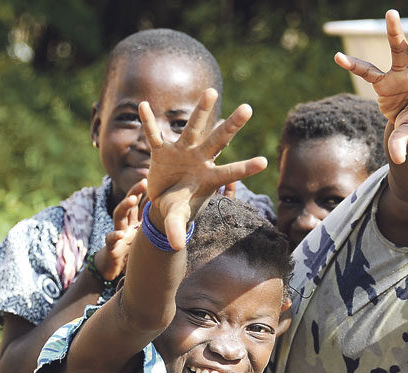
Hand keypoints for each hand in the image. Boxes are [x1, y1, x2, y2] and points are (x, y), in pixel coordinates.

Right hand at [93, 179, 145, 279]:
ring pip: (118, 216)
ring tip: (132, 199)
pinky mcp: (111, 248)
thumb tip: (173, 216)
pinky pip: (110, 240)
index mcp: (135, 221)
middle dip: (135, 192)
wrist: (113, 267)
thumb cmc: (130, 250)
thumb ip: (152, 226)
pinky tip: (120, 235)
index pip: (139, 203)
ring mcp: (117, 234)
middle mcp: (125, 224)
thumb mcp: (144, 237)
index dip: (145, 192)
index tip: (153, 178)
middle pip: (129, 204)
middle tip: (144, 181)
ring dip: (124, 206)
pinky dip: (114, 236)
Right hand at [138, 89, 267, 249]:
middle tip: (248, 108)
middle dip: (231, 126)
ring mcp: (182, 153)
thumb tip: (177, 246)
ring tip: (212, 91)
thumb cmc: (178, 210)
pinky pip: (154, 135)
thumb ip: (177, 229)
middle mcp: (200, 160)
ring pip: (194, 128)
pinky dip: (148, 123)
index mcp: (208, 179)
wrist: (163, 203)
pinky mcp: (162, 151)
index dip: (245, 168)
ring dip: (201, 110)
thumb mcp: (176, 219)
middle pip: (218, 140)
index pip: (230, 173)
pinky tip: (142, 105)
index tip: (265, 161)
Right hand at [334, 7, 407, 164]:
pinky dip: (354, 65)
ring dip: (395, 32)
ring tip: (392, 13)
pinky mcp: (383, 80)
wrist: (403, 123)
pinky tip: (338, 58)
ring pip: (400, 50)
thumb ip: (404, 144)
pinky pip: (367, 72)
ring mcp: (402, 75)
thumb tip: (398, 159)